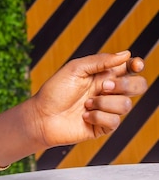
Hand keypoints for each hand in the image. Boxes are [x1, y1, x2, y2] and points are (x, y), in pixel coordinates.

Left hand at [28, 51, 146, 148]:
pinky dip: (98, 117)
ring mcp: (107, 109)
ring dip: (103, 103)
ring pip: (126, 104)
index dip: (136, 65)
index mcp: (102, 75)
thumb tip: (126, 54)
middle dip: (126, 85)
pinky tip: (84, 116)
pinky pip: (115, 120)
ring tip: (86, 103)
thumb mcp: (75, 69)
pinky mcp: (104, 126)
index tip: (135, 64)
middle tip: (105, 87)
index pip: (128, 68)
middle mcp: (108, 91)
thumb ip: (100, 61)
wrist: (42, 116)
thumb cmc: (55, 90)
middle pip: (137, 86)